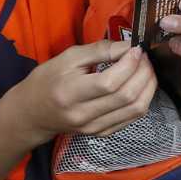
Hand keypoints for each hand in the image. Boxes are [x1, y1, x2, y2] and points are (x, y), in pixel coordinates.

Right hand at [0, 41, 156, 148]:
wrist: (31, 114)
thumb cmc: (47, 81)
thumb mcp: (67, 58)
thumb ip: (99, 50)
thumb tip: (128, 46)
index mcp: (70, 93)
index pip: (110, 82)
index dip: (129, 64)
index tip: (136, 49)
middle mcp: (83, 115)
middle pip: (126, 96)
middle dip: (143, 72)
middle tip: (144, 57)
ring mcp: (94, 127)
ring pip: (136, 109)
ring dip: (149, 86)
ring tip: (146, 69)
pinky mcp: (102, 133)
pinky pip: (133, 117)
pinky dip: (143, 99)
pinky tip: (141, 85)